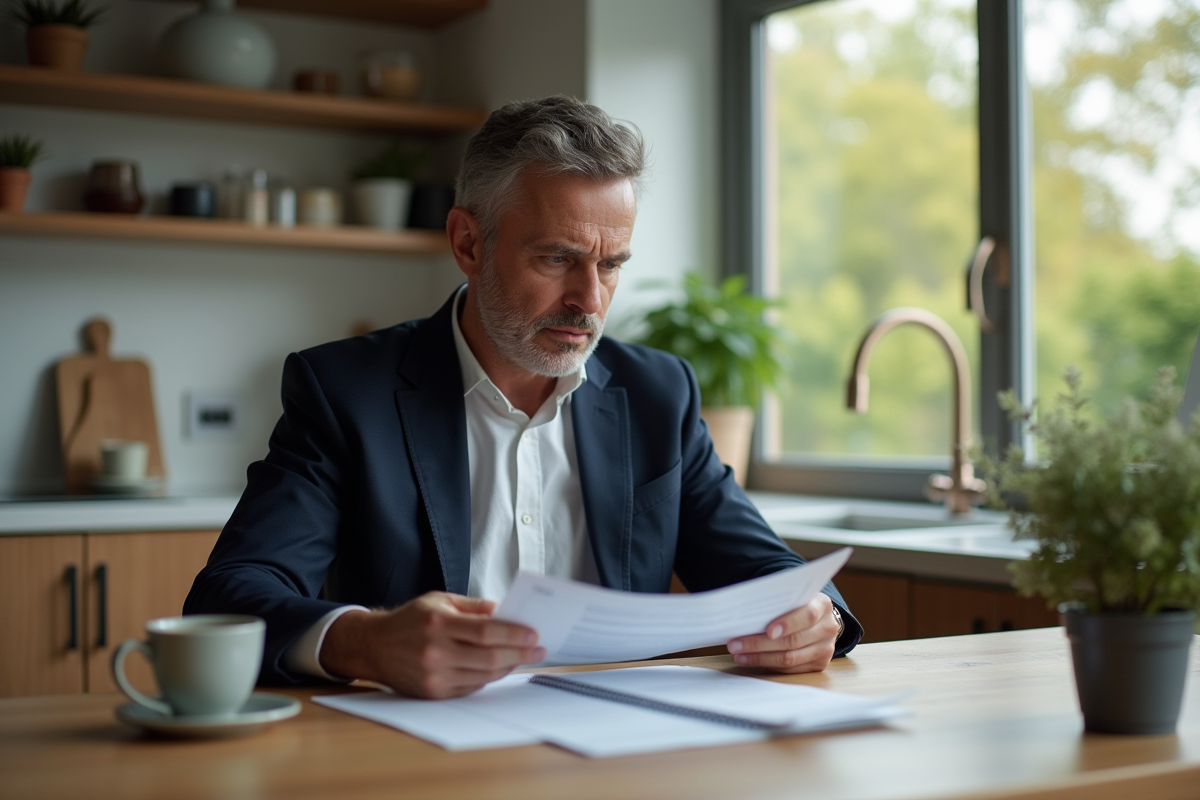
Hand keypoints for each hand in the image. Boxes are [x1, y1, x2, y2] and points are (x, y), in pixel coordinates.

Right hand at [319, 592, 545, 698]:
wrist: (375, 646)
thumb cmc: (411, 620)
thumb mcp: (440, 601)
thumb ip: (474, 607)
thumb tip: (506, 612)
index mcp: (438, 624)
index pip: (485, 632)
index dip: (513, 634)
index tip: (533, 634)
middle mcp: (435, 652)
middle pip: (489, 657)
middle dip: (520, 654)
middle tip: (538, 650)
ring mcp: (433, 676)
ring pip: (484, 675)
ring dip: (509, 667)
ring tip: (523, 657)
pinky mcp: (433, 693)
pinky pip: (472, 687)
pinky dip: (489, 677)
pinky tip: (500, 667)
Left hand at [726, 593, 838, 673]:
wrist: (819, 619)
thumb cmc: (797, 605)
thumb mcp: (793, 597)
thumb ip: (777, 602)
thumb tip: (745, 613)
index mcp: (823, 605)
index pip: (808, 615)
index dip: (788, 623)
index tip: (768, 631)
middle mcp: (828, 628)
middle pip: (793, 641)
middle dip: (760, 644)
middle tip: (735, 644)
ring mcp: (825, 648)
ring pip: (790, 658)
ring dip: (760, 658)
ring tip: (738, 654)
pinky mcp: (819, 664)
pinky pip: (790, 669)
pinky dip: (768, 665)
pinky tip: (750, 660)